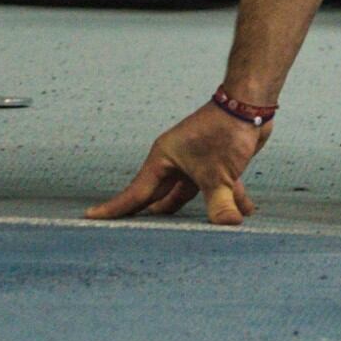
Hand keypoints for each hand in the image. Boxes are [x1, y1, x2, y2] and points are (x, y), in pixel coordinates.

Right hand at [89, 102, 267, 226]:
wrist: (250, 103)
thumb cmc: (226, 131)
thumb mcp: (219, 173)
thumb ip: (220, 202)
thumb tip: (227, 226)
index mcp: (163, 159)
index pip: (136, 192)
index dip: (115, 208)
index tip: (90, 217)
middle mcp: (175, 161)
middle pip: (160, 196)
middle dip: (154, 216)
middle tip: (140, 237)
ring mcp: (196, 161)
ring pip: (190, 193)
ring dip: (198, 210)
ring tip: (191, 234)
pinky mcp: (217, 162)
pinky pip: (218, 186)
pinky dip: (229, 198)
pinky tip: (241, 213)